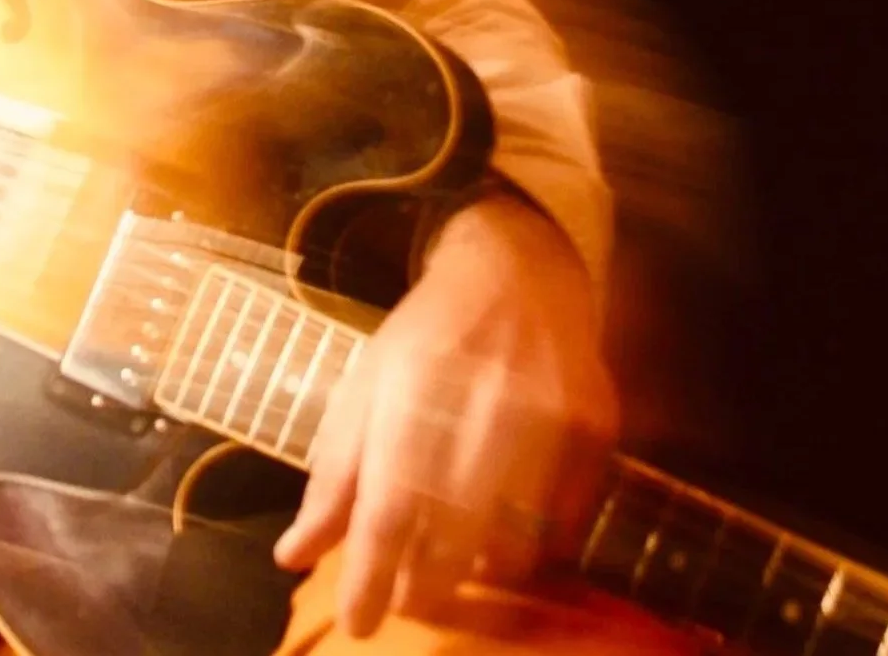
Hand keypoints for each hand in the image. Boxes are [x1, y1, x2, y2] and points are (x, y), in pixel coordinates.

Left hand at [273, 190, 616, 637]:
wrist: (516, 268)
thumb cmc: (429, 336)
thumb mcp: (366, 387)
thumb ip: (334, 474)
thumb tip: (293, 556)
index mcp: (412, 389)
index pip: (389, 508)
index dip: (373, 578)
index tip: (362, 623)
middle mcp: (482, 402)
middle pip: (453, 538)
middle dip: (426, 587)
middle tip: (409, 599)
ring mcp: (548, 417)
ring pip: (516, 545)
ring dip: (481, 572)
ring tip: (457, 565)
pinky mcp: (594, 427)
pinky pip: (567, 525)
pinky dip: (536, 546)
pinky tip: (509, 533)